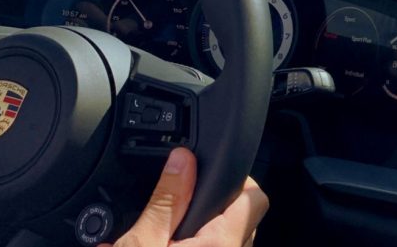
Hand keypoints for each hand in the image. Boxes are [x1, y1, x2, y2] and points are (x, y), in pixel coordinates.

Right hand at [105, 148, 268, 246]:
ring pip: (227, 238)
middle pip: (241, 216)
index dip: (238, 177)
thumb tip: (182, 158)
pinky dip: (194, 244)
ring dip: (204, 228)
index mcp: (222, 244)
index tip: (211, 167)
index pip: (255, 198)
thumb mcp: (141, 243)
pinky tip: (164, 244)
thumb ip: (165, 201)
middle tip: (182, 196)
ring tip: (166, 226)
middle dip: (215, 203)